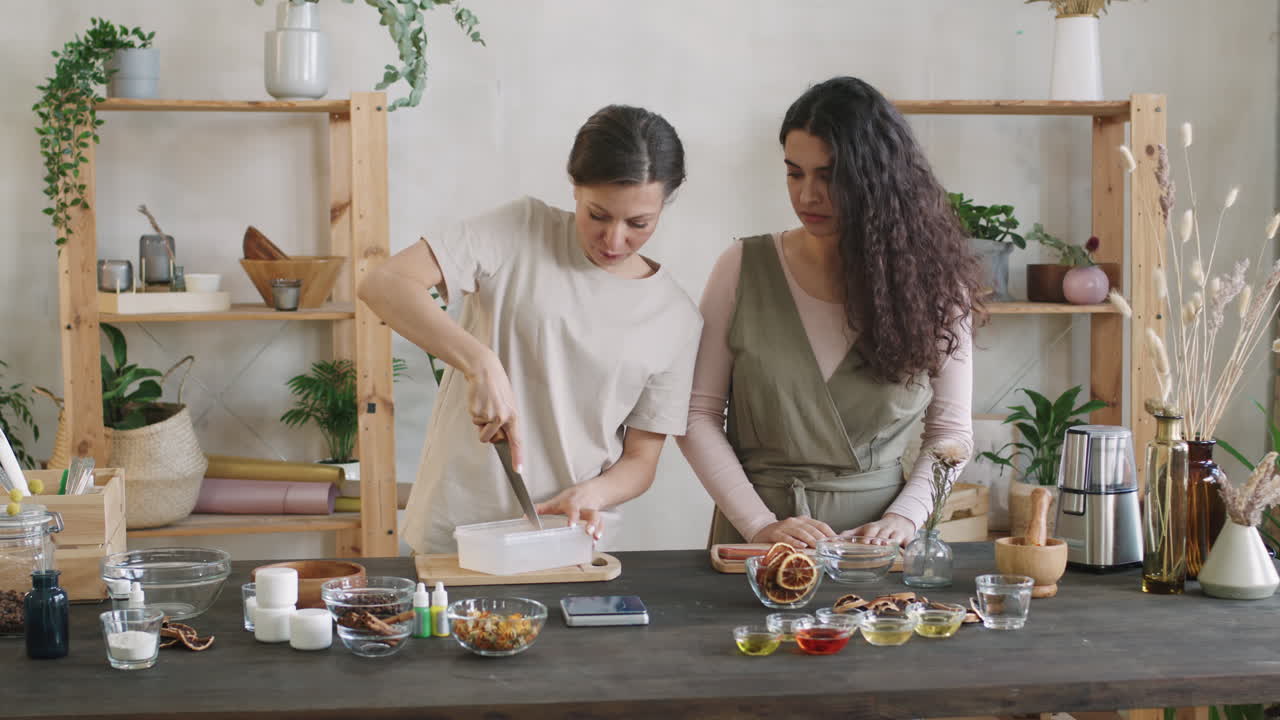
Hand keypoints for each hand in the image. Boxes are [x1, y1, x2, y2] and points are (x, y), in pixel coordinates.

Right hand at [465, 351, 522, 469]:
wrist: (484, 371)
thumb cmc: (496, 388)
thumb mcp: (506, 404)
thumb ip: (504, 421)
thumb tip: (497, 438)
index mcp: (513, 416)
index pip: (516, 441)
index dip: (517, 456)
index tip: (518, 470)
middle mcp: (502, 418)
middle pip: (491, 439)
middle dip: (487, 432)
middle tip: (490, 413)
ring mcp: (489, 415)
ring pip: (481, 432)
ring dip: (480, 423)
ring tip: (485, 405)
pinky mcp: (477, 412)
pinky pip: (473, 420)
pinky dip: (474, 412)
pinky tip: (479, 401)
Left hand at [535, 485, 606, 541]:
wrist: (590, 490)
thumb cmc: (571, 498)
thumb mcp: (556, 501)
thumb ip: (541, 508)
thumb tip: (525, 516)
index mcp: (573, 504)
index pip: (573, 510)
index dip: (573, 517)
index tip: (570, 525)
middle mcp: (585, 508)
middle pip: (591, 514)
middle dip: (592, 523)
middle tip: (589, 532)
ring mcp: (592, 513)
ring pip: (598, 520)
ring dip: (598, 529)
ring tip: (595, 539)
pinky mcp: (598, 519)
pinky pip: (601, 526)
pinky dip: (600, 533)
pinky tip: (594, 543)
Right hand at [749, 517, 836, 548]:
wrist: (761, 531)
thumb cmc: (784, 534)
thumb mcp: (798, 533)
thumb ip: (811, 537)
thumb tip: (829, 546)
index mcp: (803, 520)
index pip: (820, 525)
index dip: (830, 533)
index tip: (837, 542)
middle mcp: (795, 521)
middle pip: (812, 528)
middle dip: (821, 538)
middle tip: (829, 547)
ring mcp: (784, 526)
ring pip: (800, 532)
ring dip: (810, 539)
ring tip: (817, 546)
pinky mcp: (775, 533)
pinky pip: (786, 538)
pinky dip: (794, 542)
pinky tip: (801, 546)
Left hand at [842, 512, 915, 546]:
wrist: (899, 520)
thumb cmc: (878, 528)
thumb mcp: (864, 528)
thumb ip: (850, 534)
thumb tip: (834, 538)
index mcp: (874, 527)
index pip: (870, 531)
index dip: (868, 535)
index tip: (865, 541)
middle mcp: (886, 529)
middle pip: (883, 533)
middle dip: (879, 538)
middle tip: (876, 543)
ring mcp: (897, 533)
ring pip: (895, 537)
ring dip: (892, 541)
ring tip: (888, 546)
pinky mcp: (908, 538)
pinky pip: (910, 542)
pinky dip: (909, 547)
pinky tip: (908, 553)